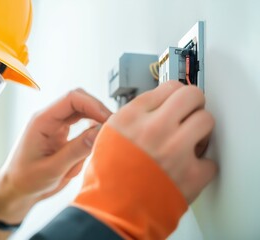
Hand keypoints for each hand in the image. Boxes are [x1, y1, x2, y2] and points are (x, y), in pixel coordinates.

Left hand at [0, 89, 111, 222]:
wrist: (17, 190)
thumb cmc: (26, 180)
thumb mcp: (53, 169)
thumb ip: (76, 150)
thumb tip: (99, 132)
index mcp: (42, 121)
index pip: (71, 99)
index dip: (93, 105)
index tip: (108, 119)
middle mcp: (49, 119)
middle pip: (79, 100)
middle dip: (98, 110)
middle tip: (112, 126)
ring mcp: (55, 126)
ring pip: (82, 111)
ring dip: (96, 121)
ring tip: (106, 135)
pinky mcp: (61, 135)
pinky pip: (81, 124)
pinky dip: (92, 131)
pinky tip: (97, 142)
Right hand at [108, 81, 216, 202]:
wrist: (110, 213)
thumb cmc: (105, 181)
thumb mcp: (106, 136)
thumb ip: (132, 118)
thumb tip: (154, 108)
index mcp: (131, 117)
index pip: (168, 87)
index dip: (175, 96)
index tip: (177, 102)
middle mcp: (153, 129)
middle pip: (192, 96)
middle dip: (193, 105)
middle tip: (190, 115)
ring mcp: (174, 150)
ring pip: (206, 121)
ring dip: (200, 131)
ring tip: (190, 142)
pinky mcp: (191, 175)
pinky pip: (210, 160)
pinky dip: (202, 167)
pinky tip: (187, 169)